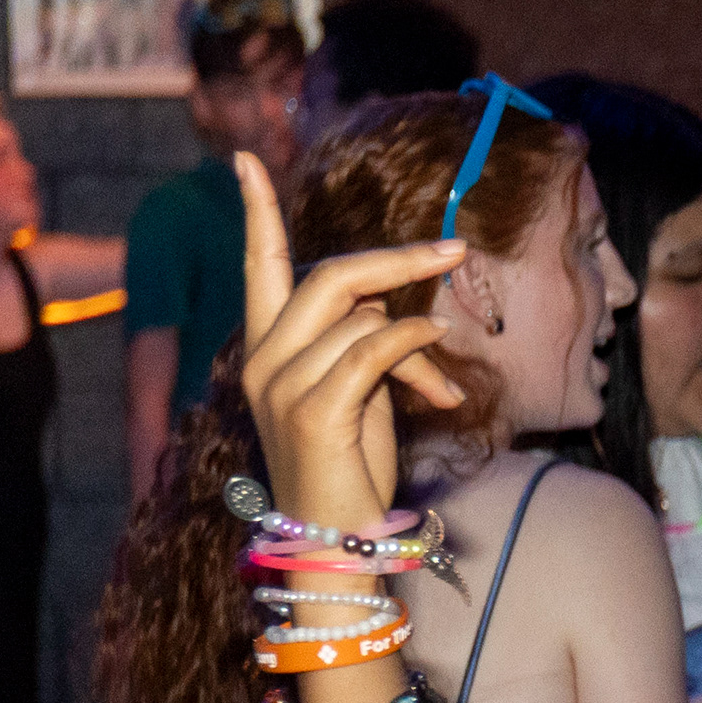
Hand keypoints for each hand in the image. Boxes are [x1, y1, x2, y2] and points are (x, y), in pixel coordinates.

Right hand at [237, 151, 466, 535]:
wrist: (336, 541)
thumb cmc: (351, 468)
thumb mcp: (361, 395)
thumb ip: (369, 347)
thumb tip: (407, 319)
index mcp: (266, 349)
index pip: (257, 267)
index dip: (257, 214)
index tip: (246, 161)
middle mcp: (263, 359)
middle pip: (329, 276)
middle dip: (397, 260)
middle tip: (455, 250)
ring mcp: (282, 384)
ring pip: (358, 312)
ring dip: (419, 336)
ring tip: (443, 380)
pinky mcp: (313, 412)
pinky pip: (372, 349)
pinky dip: (414, 348)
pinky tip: (440, 371)